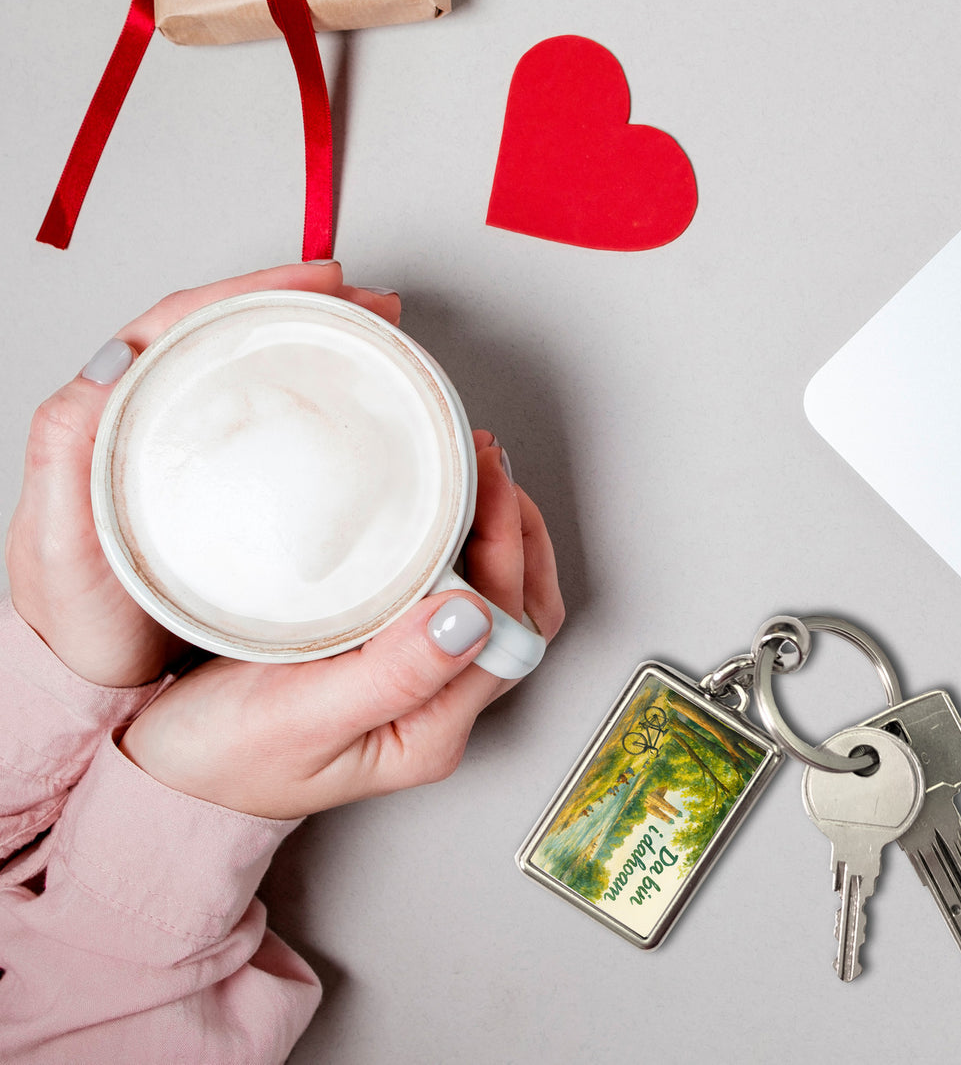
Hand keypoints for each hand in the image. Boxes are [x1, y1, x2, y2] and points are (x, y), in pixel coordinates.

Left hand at [4, 262, 401, 687]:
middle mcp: (158, 418)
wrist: (99, 680)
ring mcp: (200, 451)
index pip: (188, 322)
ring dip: (320, 344)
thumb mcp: (55, 532)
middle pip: (236, 334)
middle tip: (373, 308)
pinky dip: (318, 400)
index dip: (257, 290)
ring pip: (261, 372)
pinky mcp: (232, 486)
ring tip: (377, 339)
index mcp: (115, 411)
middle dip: (307, 306)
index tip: (323, 284)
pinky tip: (353, 406)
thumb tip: (110, 358)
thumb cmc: (76, 612)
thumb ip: (68, 447)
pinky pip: (276, 424)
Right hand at [118, 432, 563, 818]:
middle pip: (518, 606)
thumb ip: (391, 675)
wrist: (170, 773)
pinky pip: (451, 587)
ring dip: (495, 530)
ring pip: (494, 594)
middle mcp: (440, 705)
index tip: (484, 481)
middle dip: (513, 527)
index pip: (506, 626)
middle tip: (486, 459)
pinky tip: (443, 504)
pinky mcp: (393, 649)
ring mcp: (422, 677)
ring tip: (476, 468)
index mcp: (431, 729)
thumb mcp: (299, 718)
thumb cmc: (223, 758)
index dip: (506, 546)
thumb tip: (472, 617)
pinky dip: (462, 540)